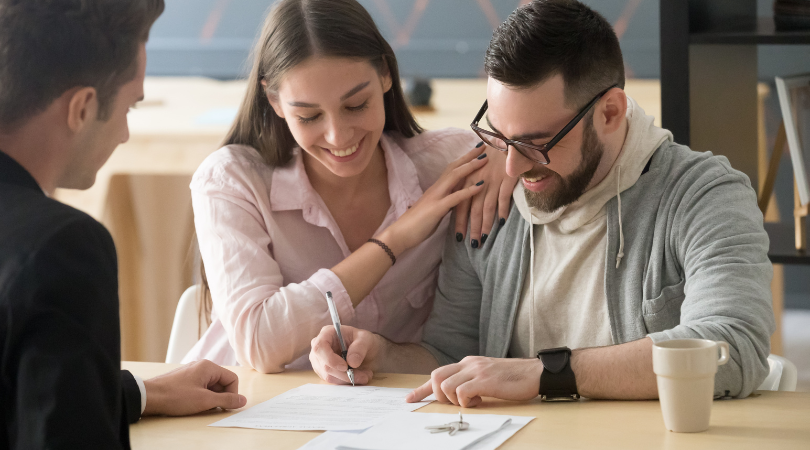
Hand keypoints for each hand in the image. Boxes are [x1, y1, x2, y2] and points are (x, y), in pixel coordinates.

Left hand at [142, 359, 246, 415]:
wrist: (149, 397)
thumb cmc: (176, 396)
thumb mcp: (205, 401)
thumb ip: (227, 400)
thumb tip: (243, 400)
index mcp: (209, 367)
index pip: (232, 379)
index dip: (232, 394)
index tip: (225, 406)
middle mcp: (201, 366)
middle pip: (221, 382)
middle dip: (219, 397)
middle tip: (210, 408)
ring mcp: (192, 373)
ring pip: (211, 386)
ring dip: (210, 398)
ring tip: (199, 406)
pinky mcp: (184, 380)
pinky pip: (200, 387)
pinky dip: (200, 397)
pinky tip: (191, 404)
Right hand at [309, 325, 382, 384]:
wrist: (364, 350)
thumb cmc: (362, 340)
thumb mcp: (366, 339)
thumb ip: (359, 348)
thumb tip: (352, 362)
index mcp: (326, 333)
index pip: (320, 347)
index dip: (330, 359)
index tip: (345, 367)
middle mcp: (319, 348)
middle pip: (325, 365)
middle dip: (345, 374)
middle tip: (364, 376)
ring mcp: (319, 361)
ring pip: (329, 376)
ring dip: (348, 379)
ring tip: (365, 375)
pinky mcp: (324, 372)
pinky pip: (333, 381)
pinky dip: (347, 382)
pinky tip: (359, 377)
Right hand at [378, 146, 487, 253]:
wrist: (400, 234)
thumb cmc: (416, 225)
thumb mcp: (434, 210)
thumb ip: (445, 202)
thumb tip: (456, 200)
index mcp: (436, 189)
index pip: (451, 169)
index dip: (464, 159)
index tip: (477, 151)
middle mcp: (436, 189)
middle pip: (454, 167)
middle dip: (469, 156)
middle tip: (484, 146)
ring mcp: (436, 197)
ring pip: (455, 176)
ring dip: (471, 167)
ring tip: (485, 159)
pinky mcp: (437, 209)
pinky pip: (455, 197)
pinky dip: (469, 190)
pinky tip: (481, 186)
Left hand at [405, 356, 541, 406]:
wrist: (535, 372)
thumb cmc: (514, 378)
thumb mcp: (487, 375)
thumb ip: (471, 380)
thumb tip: (456, 394)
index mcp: (468, 362)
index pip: (438, 373)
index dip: (421, 388)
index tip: (410, 399)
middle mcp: (469, 364)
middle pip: (435, 376)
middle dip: (437, 395)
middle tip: (454, 403)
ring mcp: (476, 371)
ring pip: (445, 386)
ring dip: (454, 400)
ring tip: (472, 401)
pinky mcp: (485, 381)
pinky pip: (462, 392)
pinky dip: (466, 402)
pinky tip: (479, 401)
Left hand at [454, 143, 517, 246]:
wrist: (507, 139)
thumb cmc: (492, 155)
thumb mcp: (477, 170)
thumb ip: (472, 185)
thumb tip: (468, 202)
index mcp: (468, 180)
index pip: (461, 204)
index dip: (460, 221)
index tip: (459, 237)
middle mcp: (478, 182)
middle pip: (473, 209)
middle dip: (472, 228)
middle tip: (472, 244)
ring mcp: (492, 180)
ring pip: (486, 207)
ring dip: (485, 224)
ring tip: (484, 238)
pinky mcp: (506, 178)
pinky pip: (503, 197)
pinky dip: (503, 210)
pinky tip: (502, 222)